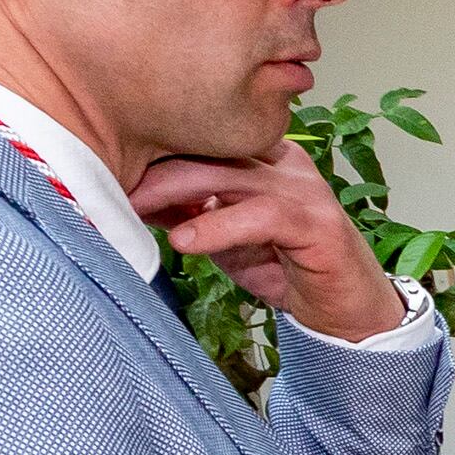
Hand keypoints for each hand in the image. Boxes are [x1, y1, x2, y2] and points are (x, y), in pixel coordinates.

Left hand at [137, 140, 406, 340]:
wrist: (347, 313)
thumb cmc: (288, 270)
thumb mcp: (227, 238)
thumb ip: (191, 213)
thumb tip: (134, 199)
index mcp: (265, 157)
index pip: (203, 141)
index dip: (156, 153)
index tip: (110, 169)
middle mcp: (285, 163)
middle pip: (209, 150)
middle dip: (153, 169)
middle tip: (108, 187)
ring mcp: (304, 189)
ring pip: (227, 176)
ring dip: (174, 193)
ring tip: (134, 209)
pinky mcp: (316, 222)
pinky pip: (259, 215)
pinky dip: (217, 226)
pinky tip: (184, 241)